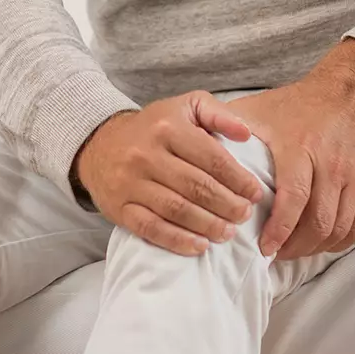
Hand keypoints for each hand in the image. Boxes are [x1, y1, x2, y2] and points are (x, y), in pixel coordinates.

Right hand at [70, 91, 270, 256]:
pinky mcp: (119, 207)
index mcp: (168, 127)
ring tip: (228, 232)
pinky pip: (151, 228)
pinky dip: (177, 241)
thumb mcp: (185, 107)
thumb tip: (245, 134)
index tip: (255, 193)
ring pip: (177, 209)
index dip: (239, 179)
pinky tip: (199, 246)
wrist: (99, 143)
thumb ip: (218, 114)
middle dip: (228, 205)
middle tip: (244, 215)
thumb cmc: (154, 127)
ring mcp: (130, 182)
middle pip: (197, 187)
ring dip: (208, 225)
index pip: (212, 158)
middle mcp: (146, 154)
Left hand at [223, 38, 354, 259]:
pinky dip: (339, 242)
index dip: (279, 231)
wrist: (350, 93)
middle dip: (294, 247)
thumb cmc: (294, 106)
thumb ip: (225, 132)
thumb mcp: (256, 112)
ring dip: (315, 248)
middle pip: (318, 222)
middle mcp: (333, 163)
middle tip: (275, 254)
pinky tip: (320, 244)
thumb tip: (190, 154)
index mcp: (300, 147)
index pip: (293, 200)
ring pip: (338, 229)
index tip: (263, 248)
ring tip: (293, 251)